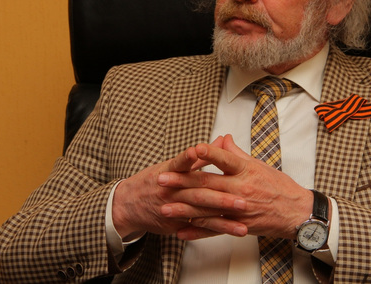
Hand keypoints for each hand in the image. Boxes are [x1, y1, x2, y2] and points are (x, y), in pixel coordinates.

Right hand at [111, 140, 246, 239]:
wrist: (128, 204)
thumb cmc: (154, 180)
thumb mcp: (172, 165)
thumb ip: (200, 156)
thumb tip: (223, 140)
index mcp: (170, 172)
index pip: (181, 163)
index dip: (190, 158)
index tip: (200, 152)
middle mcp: (171, 190)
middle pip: (197, 193)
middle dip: (221, 199)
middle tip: (242, 200)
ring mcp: (174, 208)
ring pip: (201, 214)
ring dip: (223, 220)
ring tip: (243, 225)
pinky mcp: (176, 223)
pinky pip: (198, 228)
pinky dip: (216, 230)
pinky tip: (232, 230)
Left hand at [158, 135, 312, 240]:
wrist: (297, 213)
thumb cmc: (279, 187)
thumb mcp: (259, 165)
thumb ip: (236, 153)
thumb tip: (223, 138)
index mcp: (246, 171)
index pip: (225, 159)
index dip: (208, 154)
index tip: (192, 149)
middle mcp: (241, 189)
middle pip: (208, 184)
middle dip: (182, 181)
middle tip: (162, 179)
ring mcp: (239, 209)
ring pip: (207, 209)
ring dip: (184, 208)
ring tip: (165, 207)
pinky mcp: (239, 225)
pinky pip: (214, 229)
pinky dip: (197, 231)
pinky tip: (182, 230)